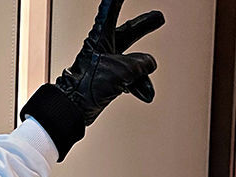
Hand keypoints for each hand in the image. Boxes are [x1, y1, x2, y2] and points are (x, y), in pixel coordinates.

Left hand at [55, 0, 164, 125]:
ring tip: (144, 87)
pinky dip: (139, 86)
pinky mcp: (111, 80)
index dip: (117, 0)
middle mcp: (105, 47)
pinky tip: (144, 94)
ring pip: (134, 63)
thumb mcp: (121, 69)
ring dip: (142, 75)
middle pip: (129, 32)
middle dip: (144, 26)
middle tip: (158, 17)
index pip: (110, 9)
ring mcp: (109, 64)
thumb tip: (149, 63)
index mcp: (101, 35)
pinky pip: (132, 79)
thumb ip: (140, 63)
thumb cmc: (89, 83)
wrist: (78, 106)